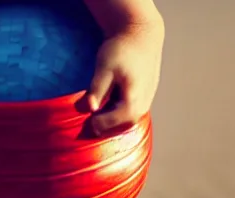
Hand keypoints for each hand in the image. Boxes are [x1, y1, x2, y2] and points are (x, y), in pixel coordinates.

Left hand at [85, 18, 164, 135]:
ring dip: (112, 122)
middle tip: (90, 123)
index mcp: (133, 98)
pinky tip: (108, 107)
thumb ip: (97, 89)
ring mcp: (147, 101)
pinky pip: (132, 113)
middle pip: (122, 126)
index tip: (87, 121)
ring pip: (128, 121)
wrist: (142, 34)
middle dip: (106, 126)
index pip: (114, 122)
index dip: (99, 124)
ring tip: (98, 115)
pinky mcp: (146, 97)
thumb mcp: (104, 67)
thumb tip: (89, 108)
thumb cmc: (121, 49)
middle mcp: (144, 104)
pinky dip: (119, 114)